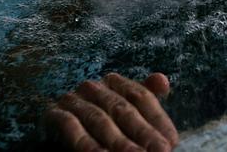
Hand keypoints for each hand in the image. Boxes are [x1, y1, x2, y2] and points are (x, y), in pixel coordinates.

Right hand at [43, 72, 178, 150]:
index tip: (172, 141)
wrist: (63, 130)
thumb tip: (162, 81)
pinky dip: (85, 142)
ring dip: (118, 141)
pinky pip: (71, 127)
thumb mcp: (125, 110)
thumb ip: (145, 97)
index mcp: (114, 82)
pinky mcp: (54, 114)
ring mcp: (73, 99)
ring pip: (100, 120)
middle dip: (143, 133)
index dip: (158, 119)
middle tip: (160, 151)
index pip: (141, 97)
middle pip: (123, 109)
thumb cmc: (102, 121)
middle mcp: (94, 87)